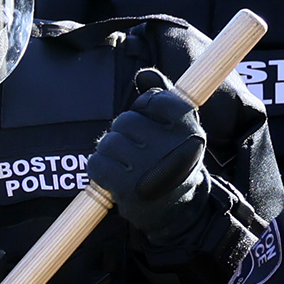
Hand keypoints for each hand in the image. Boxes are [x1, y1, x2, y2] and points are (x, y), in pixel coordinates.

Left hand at [87, 71, 211, 248]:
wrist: (178, 208)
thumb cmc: (175, 160)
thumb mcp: (180, 128)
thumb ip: (163, 97)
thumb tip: (145, 74)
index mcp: (188, 128)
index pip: (153, 99)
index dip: (145, 110)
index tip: (152, 126)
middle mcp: (171, 147)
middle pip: (125, 121)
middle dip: (125, 133)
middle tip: (137, 149)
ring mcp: (148, 168)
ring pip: (108, 142)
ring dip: (111, 152)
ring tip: (127, 164)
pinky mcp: (127, 188)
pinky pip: (96, 164)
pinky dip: (99, 168)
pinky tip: (113, 175)